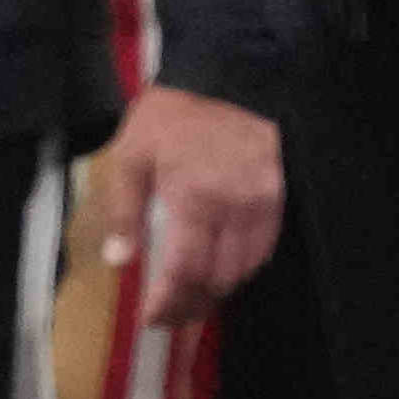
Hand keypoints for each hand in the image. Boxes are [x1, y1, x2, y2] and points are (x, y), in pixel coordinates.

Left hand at [100, 84, 278, 326]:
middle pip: (217, 279)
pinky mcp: (279, 197)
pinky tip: (219, 270)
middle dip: (190, 306)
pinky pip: (264, 249)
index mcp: (194, 197)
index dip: (168, 303)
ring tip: (189, 299)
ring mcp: (262, 203)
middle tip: (166, 316)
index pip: (185, 270)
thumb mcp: (131, 155)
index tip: (151, 319)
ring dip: (216, 291)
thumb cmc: (172, 117)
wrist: (227, 78)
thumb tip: (119, 259)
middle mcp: (234, 206)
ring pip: (244, 270)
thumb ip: (124, 210)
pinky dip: (242, 268)